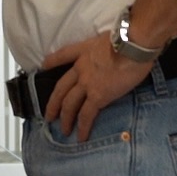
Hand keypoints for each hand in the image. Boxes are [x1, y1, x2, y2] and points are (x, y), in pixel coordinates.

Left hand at [37, 27, 159, 141]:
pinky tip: (80, 137)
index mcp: (84, 51)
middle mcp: (80, 68)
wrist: (132, 44)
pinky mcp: (97, 96)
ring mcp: (87, 83)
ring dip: (65, 119)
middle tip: (49, 116)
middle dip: (53, 104)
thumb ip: (106, 49)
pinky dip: (82, 127)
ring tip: (64, 130)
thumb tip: (116, 55)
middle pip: (61, 88)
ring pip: (69, 104)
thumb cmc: (128, 38)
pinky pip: (86, 115)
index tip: (44, 66)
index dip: (52, 61)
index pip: (63, 55)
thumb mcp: (110, 38)